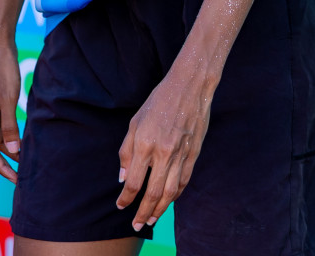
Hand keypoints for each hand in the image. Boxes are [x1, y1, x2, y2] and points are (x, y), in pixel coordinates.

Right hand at [0, 38, 22, 182]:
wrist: (0, 46)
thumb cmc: (3, 70)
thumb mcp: (9, 100)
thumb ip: (10, 127)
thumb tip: (13, 151)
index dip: (1, 167)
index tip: (15, 179)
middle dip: (8, 161)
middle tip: (25, 175)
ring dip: (11, 148)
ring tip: (28, 160)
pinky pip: (3, 125)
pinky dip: (12, 135)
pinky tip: (24, 141)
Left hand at [116, 54, 216, 230]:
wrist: (190, 88)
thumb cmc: (158, 102)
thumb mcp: (135, 121)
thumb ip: (127, 150)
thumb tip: (124, 178)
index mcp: (145, 143)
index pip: (134, 181)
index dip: (126, 198)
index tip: (121, 206)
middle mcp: (163, 153)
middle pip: (152, 193)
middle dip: (143, 212)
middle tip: (136, 225)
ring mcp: (181, 155)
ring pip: (170, 192)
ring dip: (160, 209)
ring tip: (151, 219)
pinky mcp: (194, 155)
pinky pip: (183, 182)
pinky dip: (175, 195)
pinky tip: (167, 202)